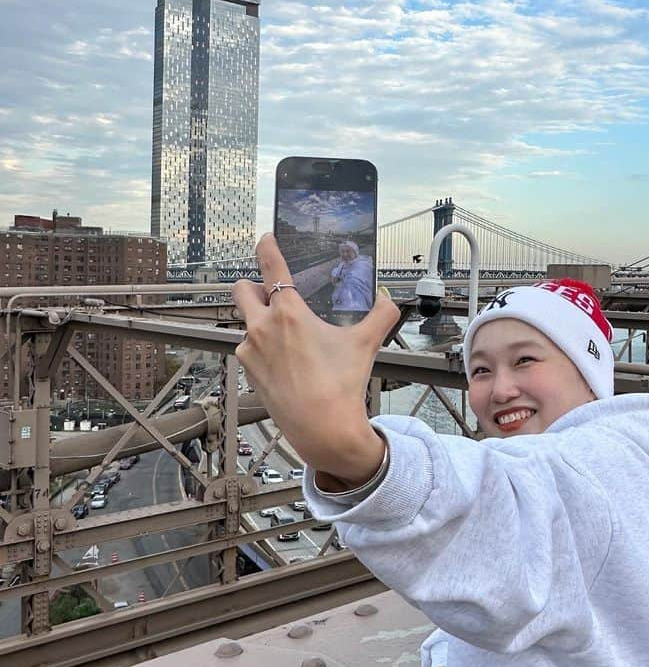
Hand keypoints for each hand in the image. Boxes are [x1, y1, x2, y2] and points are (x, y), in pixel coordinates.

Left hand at [233, 234, 399, 486]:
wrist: (322, 428)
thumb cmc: (340, 385)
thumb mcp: (365, 344)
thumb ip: (381, 315)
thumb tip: (388, 299)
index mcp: (288, 313)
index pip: (272, 267)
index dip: (267, 247)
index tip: (266, 238)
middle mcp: (262, 327)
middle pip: (242, 290)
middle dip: (253, 285)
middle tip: (272, 292)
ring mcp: (250, 350)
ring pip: (246, 322)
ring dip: (260, 320)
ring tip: (286, 334)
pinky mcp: (248, 371)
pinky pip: (249, 348)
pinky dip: (262, 346)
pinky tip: (284, 359)